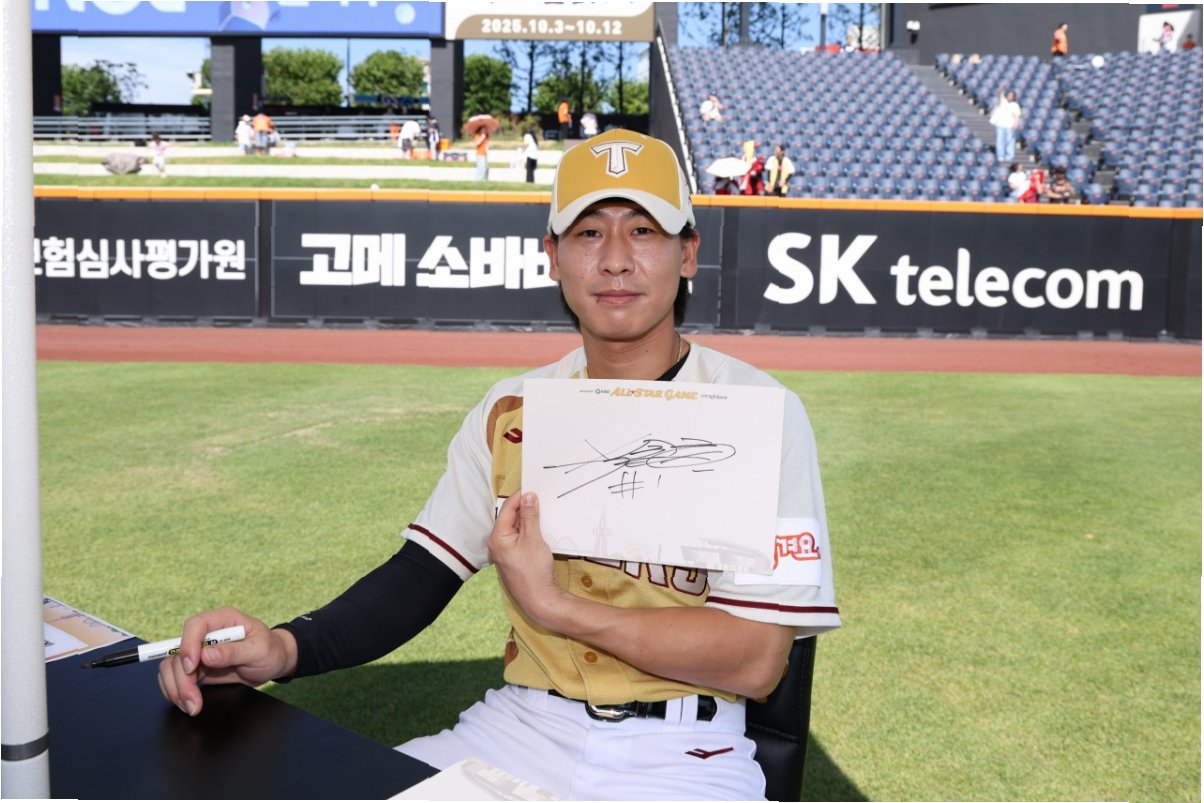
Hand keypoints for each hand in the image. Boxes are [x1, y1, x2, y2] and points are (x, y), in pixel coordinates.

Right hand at [156, 606, 296, 716]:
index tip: (192, 668)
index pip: (195, 626)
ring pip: (172, 667)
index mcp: (223, 620)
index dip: (188, 646)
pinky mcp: (197, 668)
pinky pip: (176, 677)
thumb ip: (234, 651)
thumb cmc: (270, 650)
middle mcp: (207, 634)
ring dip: (176, 688)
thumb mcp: (259, 650)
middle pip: (178, 651)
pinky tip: (188, 703)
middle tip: (192, 700)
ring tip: (191, 706)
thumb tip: (206, 656)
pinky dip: (177, 691)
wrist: (273, 662)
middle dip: (181, 678)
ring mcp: (199, 652)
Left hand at [488, 492, 568, 628]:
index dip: (520, 496)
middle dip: (524, 506)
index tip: (534, 488)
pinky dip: (528, 529)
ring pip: (515, 527)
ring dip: (527, 518)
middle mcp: (497, 543)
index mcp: (498, 537)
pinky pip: (519, 537)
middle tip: (540, 496)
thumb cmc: (534, 571)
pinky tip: (539, 527)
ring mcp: (505, 551)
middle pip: (509, 516)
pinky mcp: (513, 557)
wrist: (539, 600)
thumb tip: (528, 496)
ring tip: (542, 509)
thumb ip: (529, 516)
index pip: (507, 508)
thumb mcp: (533, 539)